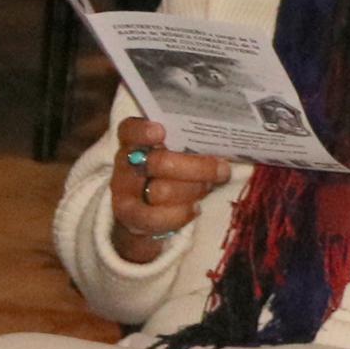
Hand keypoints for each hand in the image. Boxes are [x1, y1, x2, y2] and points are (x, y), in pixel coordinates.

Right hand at [105, 117, 232, 262]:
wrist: (150, 210)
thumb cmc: (174, 169)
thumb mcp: (179, 150)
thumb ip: (190, 141)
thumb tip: (225, 137)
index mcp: (135, 140)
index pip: (130, 129)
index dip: (143, 130)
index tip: (161, 131)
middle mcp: (126, 164)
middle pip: (158, 163)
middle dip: (196, 168)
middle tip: (222, 169)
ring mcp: (125, 192)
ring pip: (162, 191)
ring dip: (193, 190)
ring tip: (208, 187)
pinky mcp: (130, 217)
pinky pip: (155, 218)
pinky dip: (180, 214)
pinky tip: (196, 208)